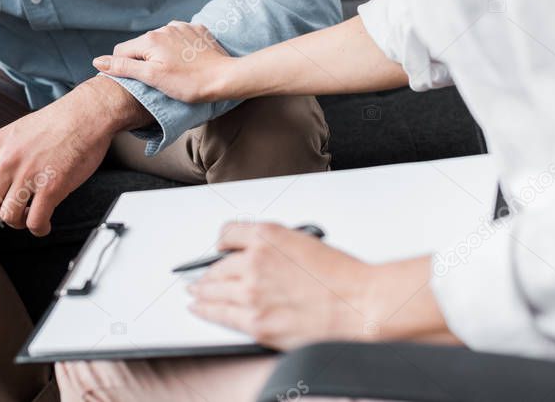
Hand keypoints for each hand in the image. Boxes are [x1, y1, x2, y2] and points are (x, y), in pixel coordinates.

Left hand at [0, 76, 151, 235]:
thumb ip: (2, 154)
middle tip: (14, 211)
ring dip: (20, 223)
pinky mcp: (51, 187)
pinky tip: (45, 224)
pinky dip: (39, 228)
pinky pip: (35, 221)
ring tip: (31, 216)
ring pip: (9, 217)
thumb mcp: (17, 131)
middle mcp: (7, 161)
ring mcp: (29, 175)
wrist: (86, 114)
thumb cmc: (58, 122)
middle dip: (0, 214)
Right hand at [93, 22, 237, 102]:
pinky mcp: (197, 31)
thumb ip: (124, 67)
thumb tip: (98, 61)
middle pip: (141, 46)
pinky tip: (188, 62)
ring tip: (175, 72)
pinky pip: (179, 38)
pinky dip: (178, 49)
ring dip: (161, 54)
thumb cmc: (189, 83)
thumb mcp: (152, 78)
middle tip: (159, 80)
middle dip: (144, 61)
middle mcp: (164, 27)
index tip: (138, 82)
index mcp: (150, 38)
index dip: (124, 68)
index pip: (122, 51)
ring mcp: (182, 27)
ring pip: (160, 41)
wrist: (225, 78)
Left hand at [188, 223, 454, 349]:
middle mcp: (255, 261)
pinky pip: (219, 314)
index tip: (219, 246)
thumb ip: (276, 247)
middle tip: (201, 275)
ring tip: (194, 292)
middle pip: (217, 265)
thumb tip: (259, 255)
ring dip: (200, 290)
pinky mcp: (256, 322)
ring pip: (212, 289)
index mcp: (268, 236)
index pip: (228, 233)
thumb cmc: (343, 276)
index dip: (221, 241)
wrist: (359, 304)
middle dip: (207, 271)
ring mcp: (252, 293)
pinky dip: (204, 310)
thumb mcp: (305, 242)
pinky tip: (199, 308)